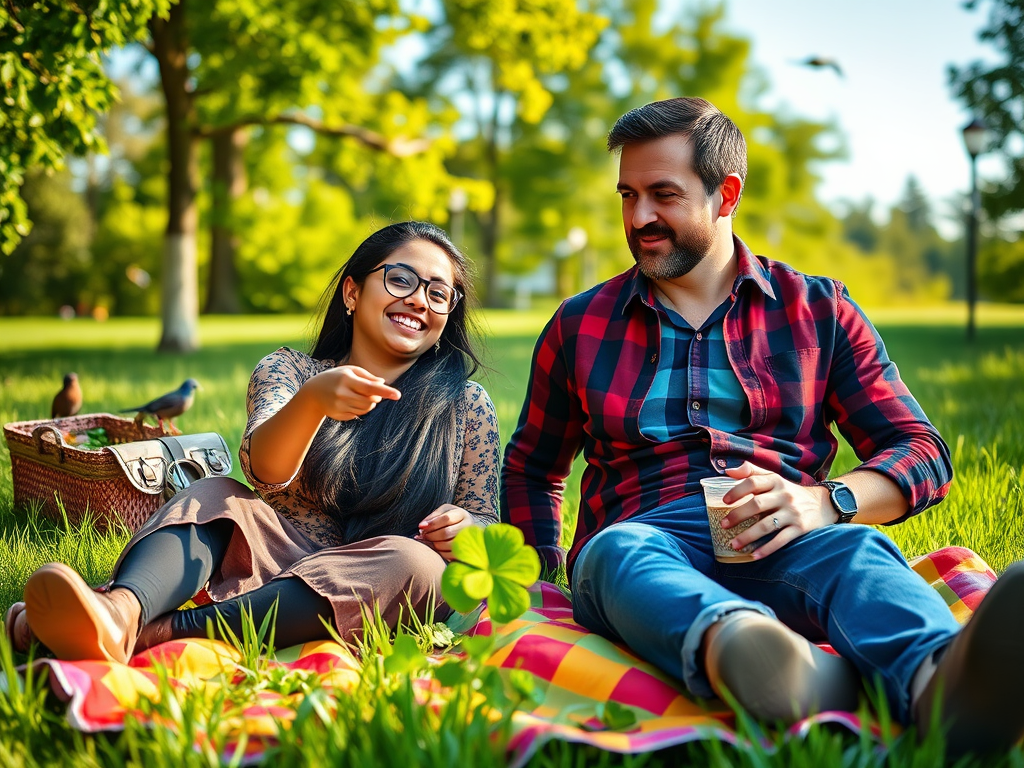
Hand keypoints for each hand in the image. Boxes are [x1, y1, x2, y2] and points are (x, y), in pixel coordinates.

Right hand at [304, 365, 400, 421]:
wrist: (312, 393)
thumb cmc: (336, 378)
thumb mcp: (349, 371)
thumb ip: (367, 376)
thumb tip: (383, 383)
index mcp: (347, 379)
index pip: (370, 387)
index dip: (385, 391)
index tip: (398, 395)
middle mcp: (342, 393)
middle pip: (370, 401)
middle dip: (376, 398)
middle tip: (374, 394)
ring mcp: (339, 405)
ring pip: (365, 409)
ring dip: (369, 404)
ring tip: (361, 397)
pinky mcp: (338, 415)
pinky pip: (357, 415)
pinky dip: (359, 410)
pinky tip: (350, 403)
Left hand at [415, 504, 477, 560]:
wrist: (468, 528)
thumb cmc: (452, 518)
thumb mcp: (444, 511)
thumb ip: (433, 516)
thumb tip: (422, 526)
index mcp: (462, 514)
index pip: (446, 519)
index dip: (432, 523)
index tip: (420, 527)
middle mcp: (468, 527)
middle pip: (446, 533)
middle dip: (431, 535)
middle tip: (423, 535)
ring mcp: (468, 540)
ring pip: (448, 545)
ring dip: (434, 544)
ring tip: (429, 541)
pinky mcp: (466, 552)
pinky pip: (450, 555)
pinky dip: (439, 552)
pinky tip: (435, 547)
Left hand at [719, 462, 834, 558]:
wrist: (824, 504)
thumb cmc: (790, 492)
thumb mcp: (775, 478)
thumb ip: (752, 472)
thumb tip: (727, 471)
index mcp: (776, 481)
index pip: (753, 482)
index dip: (737, 490)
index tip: (724, 501)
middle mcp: (784, 495)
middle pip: (757, 504)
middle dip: (738, 515)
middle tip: (723, 525)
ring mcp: (793, 512)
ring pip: (766, 525)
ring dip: (748, 536)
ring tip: (734, 544)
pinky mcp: (800, 528)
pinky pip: (781, 540)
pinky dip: (767, 549)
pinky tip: (754, 556)